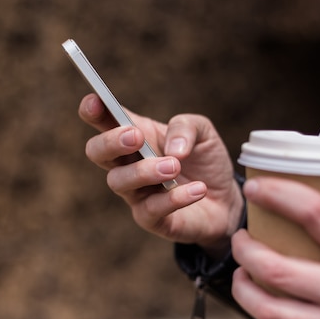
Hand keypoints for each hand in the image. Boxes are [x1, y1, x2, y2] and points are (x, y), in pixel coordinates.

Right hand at [78, 94, 242, 254]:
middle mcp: (127, 163)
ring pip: (118, 181)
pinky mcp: (150, 219)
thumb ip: (186, 127)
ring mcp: (136, 192)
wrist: (226, 199)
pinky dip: (174, 198)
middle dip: (110, 142)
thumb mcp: (203, 132)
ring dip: (144, 171)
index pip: (104, 120)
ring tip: (174, 166)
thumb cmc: (205, 161)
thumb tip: (172, 148)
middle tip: (136, 136)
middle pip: (97, 151)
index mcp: (135, 135)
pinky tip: (198, 189)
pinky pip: (151, 209)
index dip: (93, 110)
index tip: (95, 100)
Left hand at [231, 177, 319, 318]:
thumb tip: (286, 210)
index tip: (257, 188)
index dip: (278, 195)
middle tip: (241, 238)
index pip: (315, 214)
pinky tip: (271, 299)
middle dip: (244, 249)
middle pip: (275, 268)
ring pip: (265, 307)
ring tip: (242, 271)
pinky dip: (269, 309)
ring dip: (242, 285)